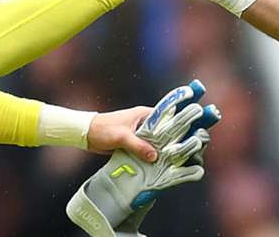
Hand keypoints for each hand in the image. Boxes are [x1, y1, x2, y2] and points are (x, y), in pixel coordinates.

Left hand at [66, 81, 221, 236]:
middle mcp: (144, 122)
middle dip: (175, 139)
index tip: (193, 132)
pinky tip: (159, 165)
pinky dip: (153, 155)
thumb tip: (155, 156)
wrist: (85, 134)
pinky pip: (148, 149)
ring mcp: (140, 133)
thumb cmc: (103, 129)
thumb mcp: (121, 137)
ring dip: (163, 149)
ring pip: (157, 141)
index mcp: (144, 114)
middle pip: (165, 130)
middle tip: (188, 150)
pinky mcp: (134, 143)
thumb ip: (138, 145)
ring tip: (177, 160)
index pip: (168, 116)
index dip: (180, 124)